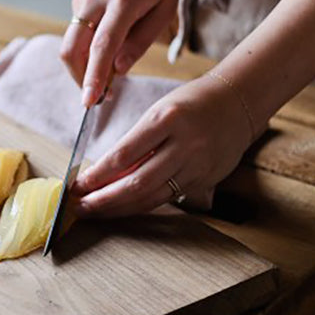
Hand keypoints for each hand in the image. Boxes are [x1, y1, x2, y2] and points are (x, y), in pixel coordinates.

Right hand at [63, 0, 180, 106]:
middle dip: (79, 79)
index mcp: (123, 1)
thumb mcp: (166, 4)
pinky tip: (106, 50)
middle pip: (72, 50)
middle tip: (98, 96)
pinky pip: (78, 32)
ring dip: (82, 67)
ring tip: (106, 77)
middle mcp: (95, 1)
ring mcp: (82, 0)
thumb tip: (119, 69)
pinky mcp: (77, 0)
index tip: (89, 101)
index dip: (94, 77)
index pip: (102, 46)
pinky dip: (86, 49)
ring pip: (70, 44)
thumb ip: (142, 39)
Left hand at [71, 75, 252, 216]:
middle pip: (137, 183)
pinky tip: (122, 208)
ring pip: (151, 196)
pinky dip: (141, 205)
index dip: (97, 174)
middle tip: (80, 206)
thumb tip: (102, 174)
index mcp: (167, 119)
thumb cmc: (191, 104)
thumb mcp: (159, 112)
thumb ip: (135, 143)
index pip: (124, 154)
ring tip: (95, 211)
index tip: (77, 185)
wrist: (238, 103)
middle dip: (103, 199)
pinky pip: (167, 197)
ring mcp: (197, 165)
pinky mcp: (204, 180)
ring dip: (119, 208)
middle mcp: (184, 145)